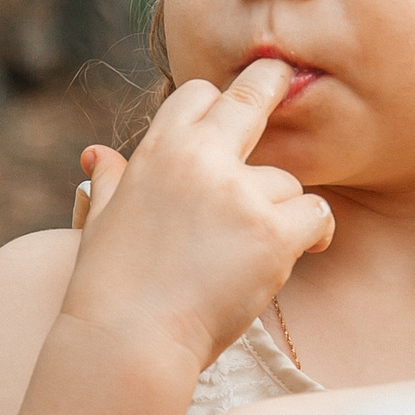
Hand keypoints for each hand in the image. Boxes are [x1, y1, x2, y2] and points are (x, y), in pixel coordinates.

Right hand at [62, 57, 332, 366]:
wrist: (128, 343)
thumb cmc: (110, 288)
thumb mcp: (104, 220)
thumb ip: (113, 181)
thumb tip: (98, 154)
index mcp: (159, 151)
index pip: (199, 95)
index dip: (216, 105)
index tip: (230, 113)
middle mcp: (202, 160)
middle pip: (252, 97)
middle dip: (270, 82)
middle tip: (284, 72)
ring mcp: (241, 195)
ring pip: (286, 181)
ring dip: (280, 210)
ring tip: (249, 252)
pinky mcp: (272, 233)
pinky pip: (315, 213)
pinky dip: (313, 233)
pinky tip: (303, 249)